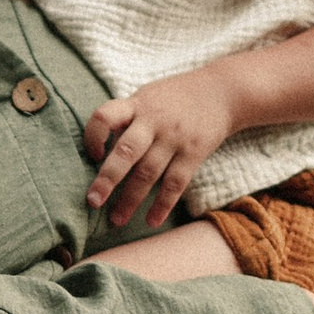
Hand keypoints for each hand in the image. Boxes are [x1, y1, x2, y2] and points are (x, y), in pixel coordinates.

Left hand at [84, 65, 234, 232]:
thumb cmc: (174, 99)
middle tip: (93, 202)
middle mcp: (153, 121)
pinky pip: (176, 183)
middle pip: (126, 151)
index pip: (105, 117)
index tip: (92, 155)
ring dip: (131, 200)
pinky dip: (162, 204)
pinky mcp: (194, 153)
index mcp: (136, 105)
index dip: (93, 136)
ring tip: (117, 220)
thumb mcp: (147, 98)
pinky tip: (151, 221)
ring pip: (149, 173)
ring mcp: (175, 138)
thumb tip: (99, 151)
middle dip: (107, 179)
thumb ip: (125, 119)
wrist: (221, 92)